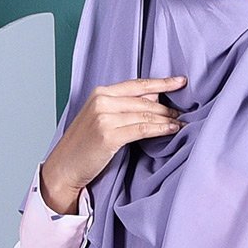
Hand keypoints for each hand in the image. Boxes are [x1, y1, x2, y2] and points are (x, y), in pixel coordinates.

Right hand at [39, 74, 188, 211]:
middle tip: (183, 112)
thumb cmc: (84, 146)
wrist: (64, 167)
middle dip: (166, 106)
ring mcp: (104, 117)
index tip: (181, 81)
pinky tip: (171, 130)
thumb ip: (123, 107)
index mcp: (100, 93)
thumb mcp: (100, 118)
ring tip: (181, 123)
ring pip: (145, 114)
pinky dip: (159, 129)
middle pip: (144, 100)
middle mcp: (102, 101)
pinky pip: (142, 129)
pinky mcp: (109, 135)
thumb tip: (154, 97)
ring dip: (166, 119)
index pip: (137, 85)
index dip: (161, 82)